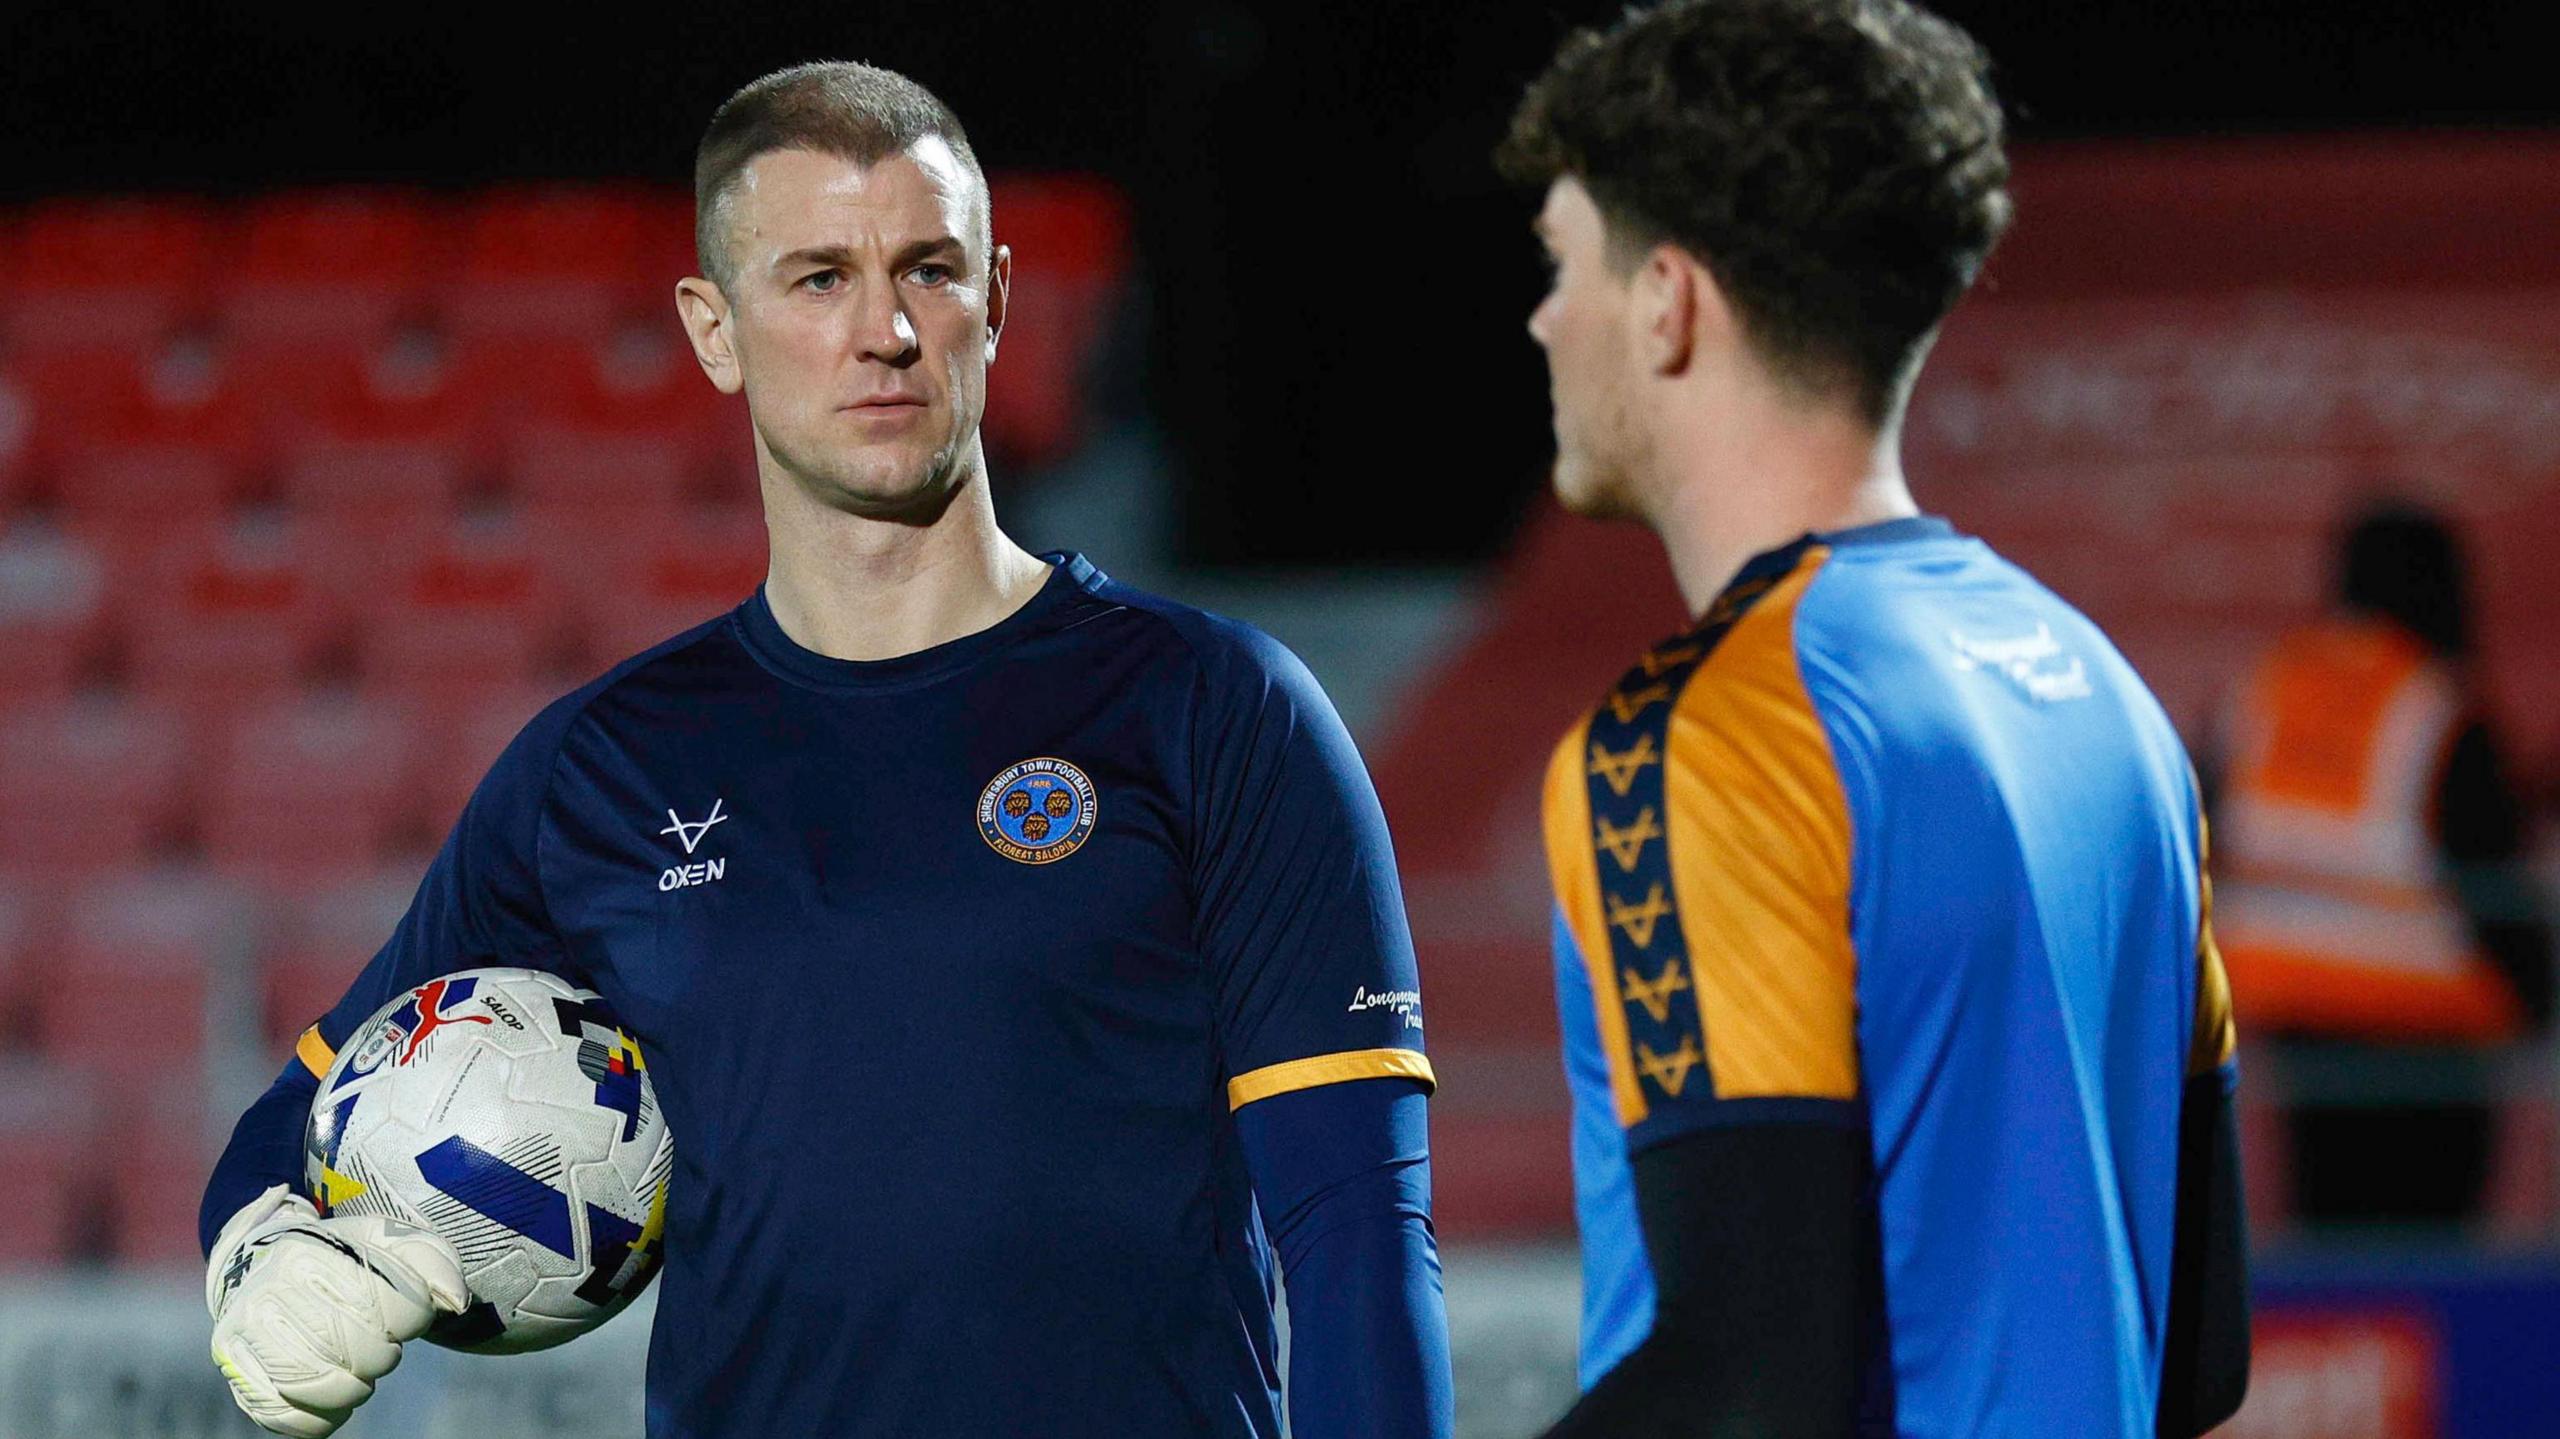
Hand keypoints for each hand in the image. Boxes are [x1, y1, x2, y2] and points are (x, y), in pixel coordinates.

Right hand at [205, 1184, 469, 1437]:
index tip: (401, 1312)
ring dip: (354, 1388)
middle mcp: (274, 1290)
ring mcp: (247, 1332)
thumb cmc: (342, 1257)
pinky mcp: (234, 1368)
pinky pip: (287, 1417)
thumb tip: (456, 1303)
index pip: (400, 1308)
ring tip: (352, 1368)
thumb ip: (435, 1264)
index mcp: (319, 1252)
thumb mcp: (392, 1242)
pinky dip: (320, 1417)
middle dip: (383, 1356)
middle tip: (375, 1342)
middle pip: (364, 1354)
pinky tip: (328, 1394)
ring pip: (325, 1389)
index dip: (414, 1319)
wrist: (257, 1263)